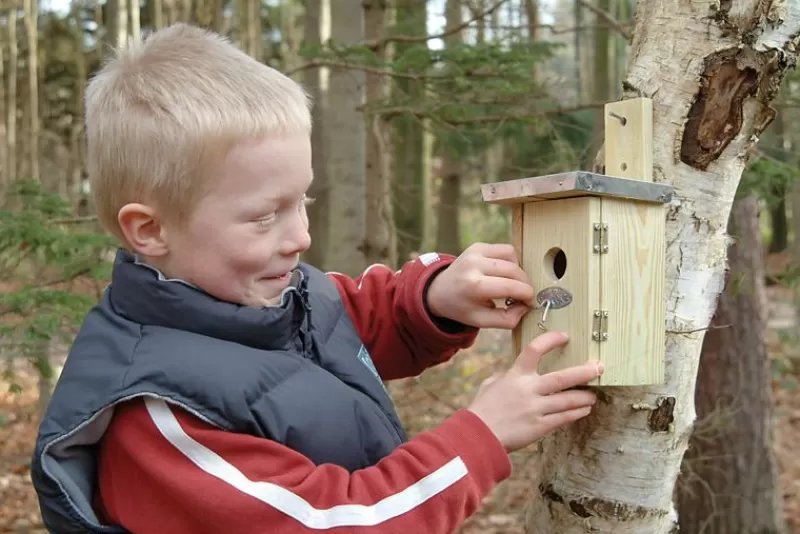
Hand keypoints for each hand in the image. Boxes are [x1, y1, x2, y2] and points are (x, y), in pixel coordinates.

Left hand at [427, 242, 533, 328]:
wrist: (439, 291)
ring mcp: (475, 252)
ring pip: (512, 256)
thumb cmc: (462, 307)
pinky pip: (505, 249)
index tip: (530, 302)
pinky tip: (503, 273)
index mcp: (473, 286)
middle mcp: (473, 265)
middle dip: (525, 284)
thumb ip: (506, 319)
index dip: (527, 294)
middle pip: (514, 270)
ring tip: (511, 283)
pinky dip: (510, 261)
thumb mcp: (481, 321)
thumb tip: (526, 307)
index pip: (511, 286)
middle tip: (523, 295)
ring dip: (518, 271)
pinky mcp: (478, 246)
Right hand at [467, 331, 601, 451]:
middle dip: (584, 372)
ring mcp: (535, 409)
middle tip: (598, 367)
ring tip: (594, 394)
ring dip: (584, 396)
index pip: (534, 350)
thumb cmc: (482, 409)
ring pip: (568, 400)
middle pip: (562, 378)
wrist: (478, 435)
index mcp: (515, 375)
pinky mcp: (539, 427)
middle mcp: (528, 390)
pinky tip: (584, 410)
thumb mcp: (491, 384)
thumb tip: (514, 373)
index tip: (564, 336)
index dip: (551, 340)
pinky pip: (563, 418)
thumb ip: (506, 376)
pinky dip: (576, 413)